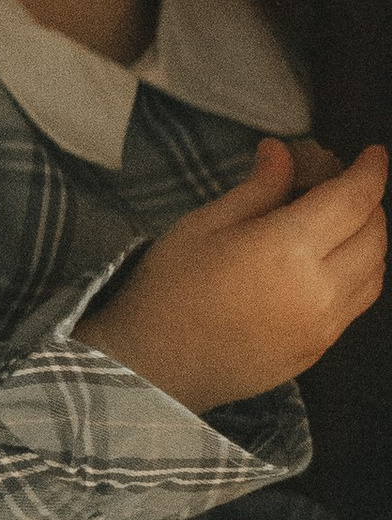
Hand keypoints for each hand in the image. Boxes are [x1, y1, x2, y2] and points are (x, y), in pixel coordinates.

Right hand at [74, 137, 388, 412]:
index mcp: (286, 250)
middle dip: (370, 204)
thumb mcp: (204, 224)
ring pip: (374, 273)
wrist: (150, 366)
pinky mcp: (316, 350)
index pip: (354, 200)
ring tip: (341, 226)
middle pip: (374, 236)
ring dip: (369, 242)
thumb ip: (257, 188)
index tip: (372, 154)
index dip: (371, 171)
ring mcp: (322, 326)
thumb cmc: (168, 289)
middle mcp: (317, 290)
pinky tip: (327, 267)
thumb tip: (282, 153)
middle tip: (344, 187)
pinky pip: (355, 306)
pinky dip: (356, 276)